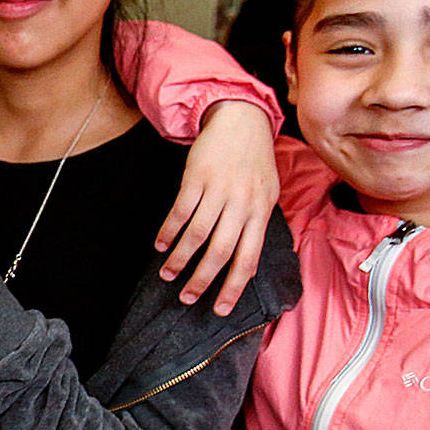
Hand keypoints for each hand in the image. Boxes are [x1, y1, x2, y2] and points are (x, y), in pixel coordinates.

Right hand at [154, 100, 277, 315]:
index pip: (249, 258)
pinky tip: (161, 244)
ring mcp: (219, 190)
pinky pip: (180, 211)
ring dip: (180, 258)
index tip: (220, 309)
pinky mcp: (197, 178)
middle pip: (220, 251)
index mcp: (261, 211)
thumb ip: (257, 226)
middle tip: (187, 298)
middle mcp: (242, 203)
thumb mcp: (267, 193)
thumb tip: (248, 265)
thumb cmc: (254, 162)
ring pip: (197, 234)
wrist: (242, 120)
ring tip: (168, 274)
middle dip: (201, 279)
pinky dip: (168, 231)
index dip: (234, 287)